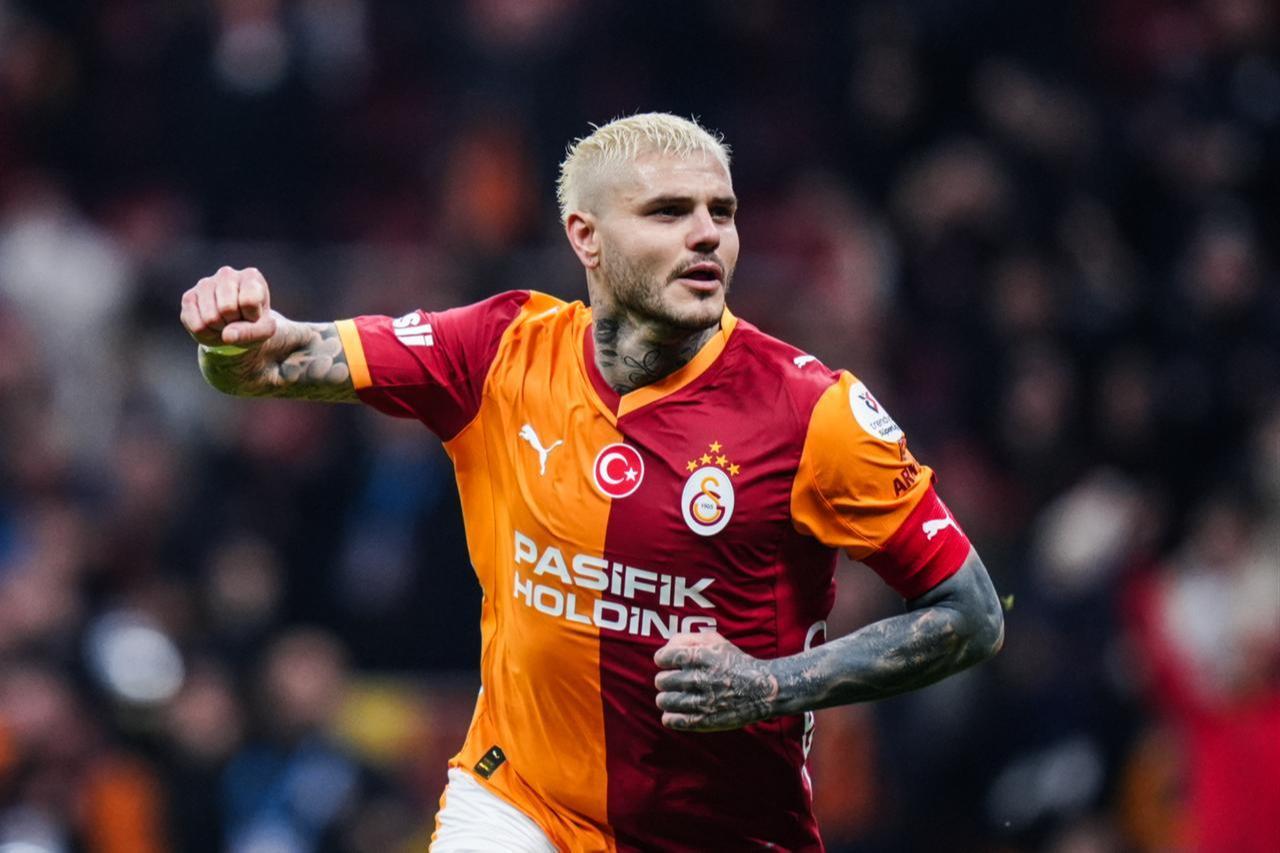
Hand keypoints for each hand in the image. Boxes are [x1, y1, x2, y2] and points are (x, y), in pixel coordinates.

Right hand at [180, 266, 276, 348]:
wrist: (236, 328)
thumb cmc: (254, 324)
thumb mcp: (264, 331)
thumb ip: (253, 333)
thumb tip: (227, 335)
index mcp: (251, 276)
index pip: (248, 301)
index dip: (251, 317)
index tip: (253, 315)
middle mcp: (226, 274)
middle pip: (227, 309)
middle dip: (233, 323)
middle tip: (237, 321)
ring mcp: (205, 284)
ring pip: (210, 318)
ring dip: (219, 329)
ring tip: (225, 323)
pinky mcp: (188, 297)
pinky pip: (196, 326)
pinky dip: (206, 334)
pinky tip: (212, 326)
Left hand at [653, 630, 779, 731]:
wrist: (763, 689)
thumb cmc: (734, 662)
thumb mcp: (715, 640)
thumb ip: (687, 639)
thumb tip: (665, 649)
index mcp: (701, 656)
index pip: (663, 658)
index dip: (663, 660)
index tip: (667, 664)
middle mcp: (700, 678)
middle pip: (662, 680)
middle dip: (664, 680)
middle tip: (672, 682)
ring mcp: (703, 701)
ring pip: (665, 701)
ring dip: (665, 698)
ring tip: (672, 697)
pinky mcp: (705, 721)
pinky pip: (673, 721)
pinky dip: (669, 717)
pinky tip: (673, 713)